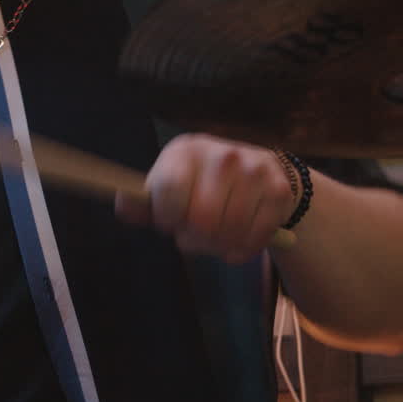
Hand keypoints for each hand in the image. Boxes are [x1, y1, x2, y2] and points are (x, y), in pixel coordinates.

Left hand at [116, 133, 296, 263]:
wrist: (258, 172)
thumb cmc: (200, 187)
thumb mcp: (169, 188)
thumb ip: (143, 202)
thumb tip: (123, 204)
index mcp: (186, 150)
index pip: (170, 188)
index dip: (167, 216)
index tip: (169, 222)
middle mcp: (222, 155)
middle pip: (201, 218)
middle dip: (194, 238)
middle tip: (195, 235)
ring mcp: (254, 171)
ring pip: (228, 232)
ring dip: (217, 247)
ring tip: (215, 238)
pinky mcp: (278, 191)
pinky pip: (253, 238)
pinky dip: (241, 251)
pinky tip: (236, 242)